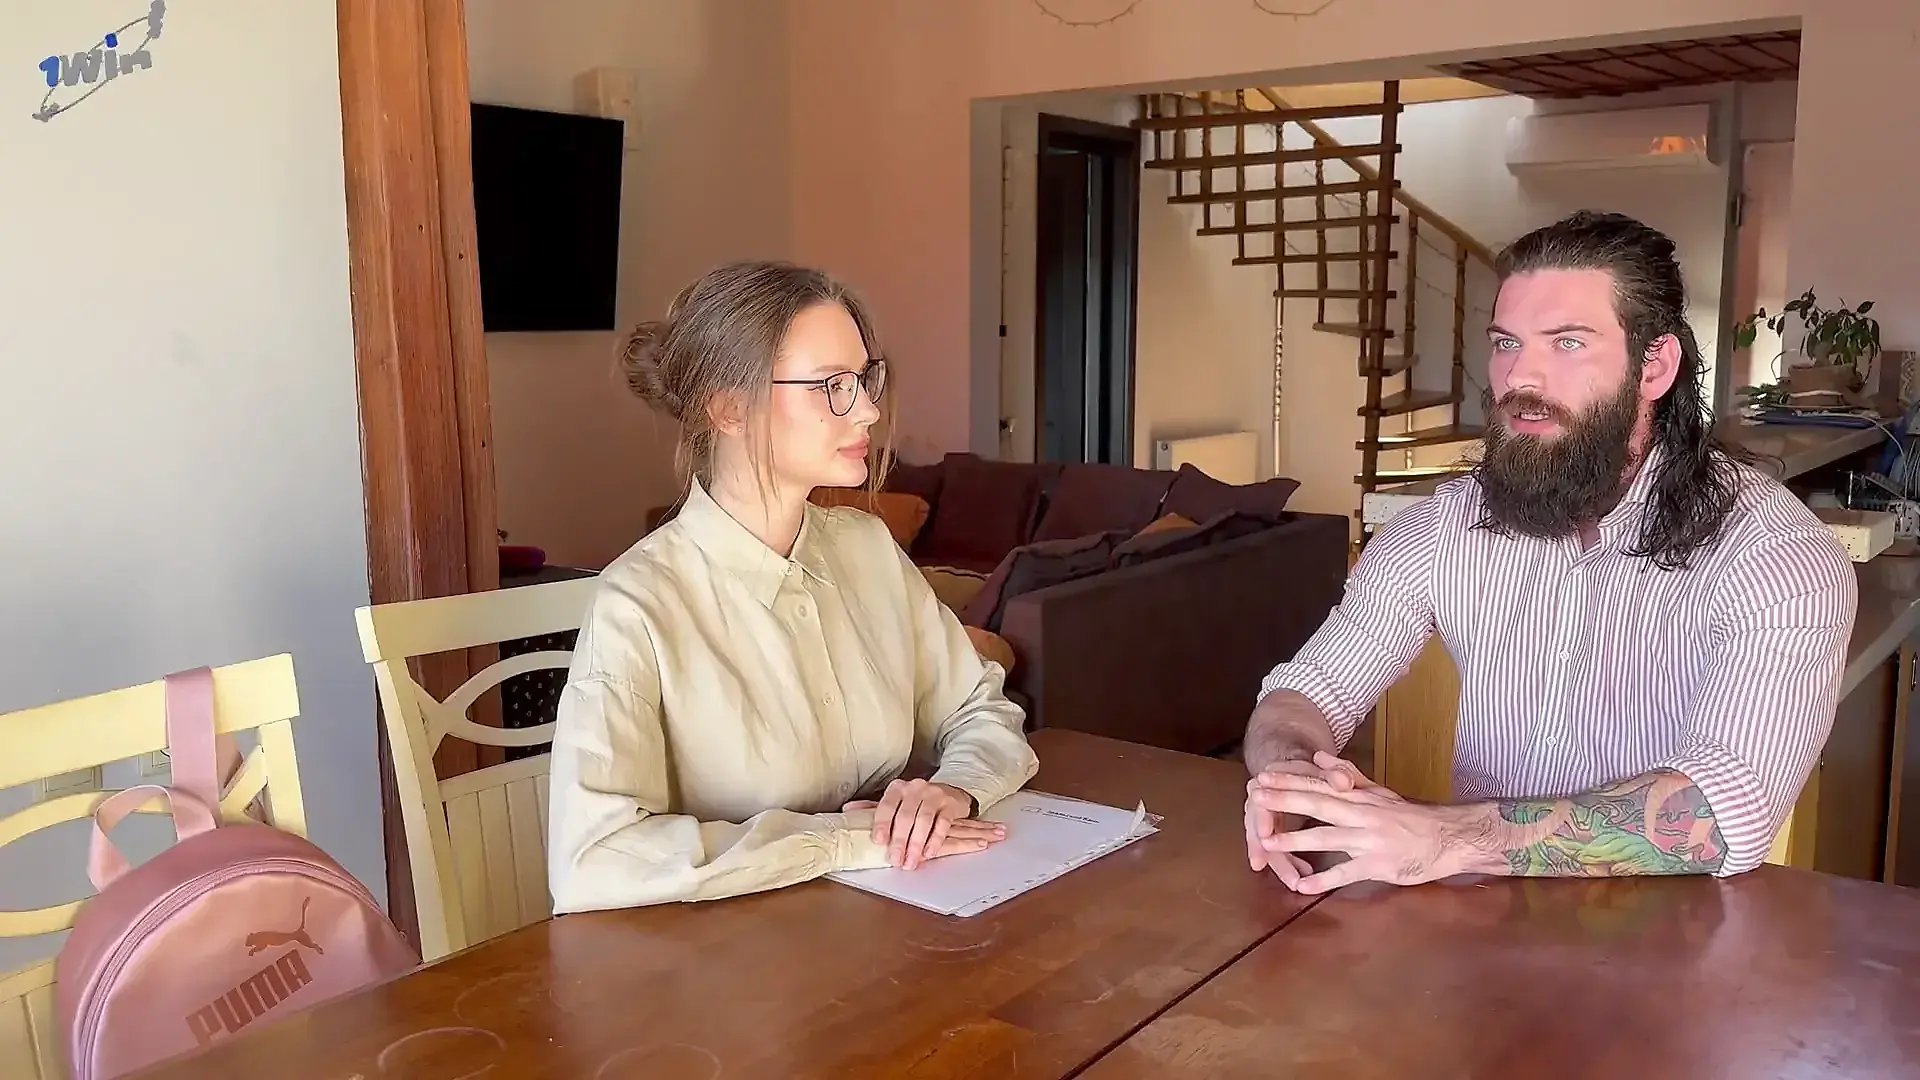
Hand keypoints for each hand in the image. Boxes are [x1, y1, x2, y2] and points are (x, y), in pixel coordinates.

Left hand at [848, 779, 993, 869]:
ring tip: (911, 862)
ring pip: (923, 821)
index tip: (879, 842)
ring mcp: (934, 795)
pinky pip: (942, 824)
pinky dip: (935, 840)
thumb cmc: (918, 802)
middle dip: (900, 841)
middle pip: (905, 816)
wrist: (951, 793)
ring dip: (916, 844)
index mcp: (897, 788)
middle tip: (895, 860)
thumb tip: (847, 811)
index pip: (886, 805)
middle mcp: (915, 788)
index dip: (882, 824)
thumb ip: (873, 808)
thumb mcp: (895, 803)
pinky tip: (929, 853)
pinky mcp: (950, 804)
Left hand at [1249, 771, 1472, 894]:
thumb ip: (1348, 776)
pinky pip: (1347, 873)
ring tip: (1267, 842)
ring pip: (1327, 838)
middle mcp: (1361, 814)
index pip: (1319, 785)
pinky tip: (1302, 886)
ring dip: (1295, 840)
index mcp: (1359, 797)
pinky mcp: (1378, 865)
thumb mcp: (1379, 792)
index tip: (1263, 776)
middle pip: (1318, 804)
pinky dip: (1324, 880)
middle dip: (1285, 800)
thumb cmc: (1411, 817)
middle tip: (1255, 797)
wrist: (1447, 838)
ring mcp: (1369, 840)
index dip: (1290, 781)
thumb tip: (1320, 757)